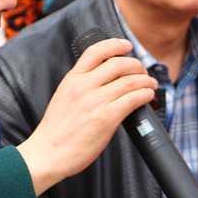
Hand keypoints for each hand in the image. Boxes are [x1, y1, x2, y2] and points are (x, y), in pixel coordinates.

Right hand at [17, 38, 155, 194]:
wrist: (47, 153)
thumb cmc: (55, 131)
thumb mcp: (63, 97)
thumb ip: (81, 86)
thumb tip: (104, 82)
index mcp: (72, 79)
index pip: (95, 51)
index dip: (115, 45)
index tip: (127, 46)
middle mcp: (84, 86)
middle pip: (119, 64)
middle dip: (136, 65)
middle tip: (143, 72)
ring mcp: (95, 101)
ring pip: (130, 81)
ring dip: (145, 81)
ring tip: (150, 84)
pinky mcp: (106, 118)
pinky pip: (133, 99)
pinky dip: (145, 95)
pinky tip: (148, 97)